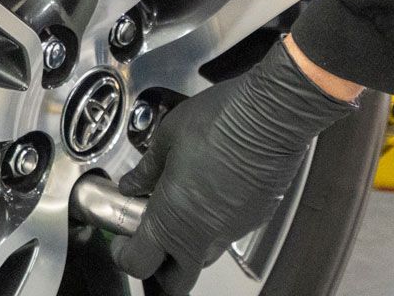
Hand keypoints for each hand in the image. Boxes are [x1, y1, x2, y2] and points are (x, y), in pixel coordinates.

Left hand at [112, 37, 360, 292]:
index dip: (123, 254)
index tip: (120, 237)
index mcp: (171, 221)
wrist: (273, 114)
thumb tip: (131, 185)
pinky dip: (218, 219)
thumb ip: (146, 169)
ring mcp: (233, 231)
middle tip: (153, 237)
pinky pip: (230, 230)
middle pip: (177, 281)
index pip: (138, 263)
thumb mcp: (167, 137)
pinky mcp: (257, 218)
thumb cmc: (215, 121)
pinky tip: (219, 186)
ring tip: (187, 204)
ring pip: (206, 254)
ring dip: (190, 241)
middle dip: (161, 269)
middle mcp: (203, 237)